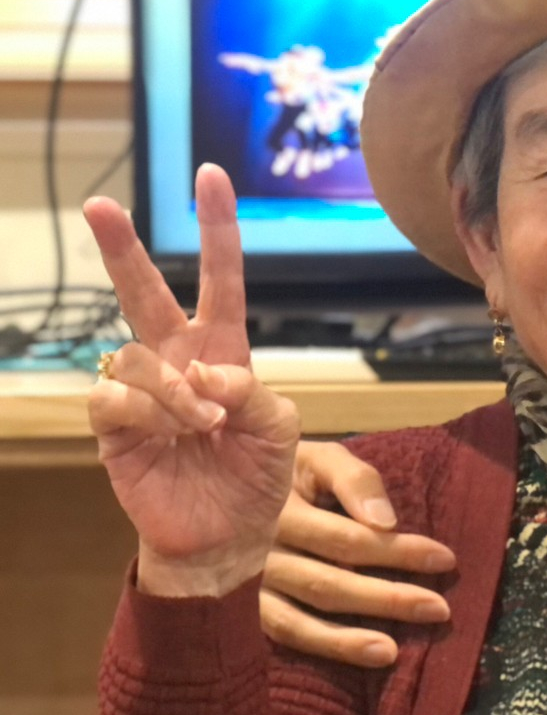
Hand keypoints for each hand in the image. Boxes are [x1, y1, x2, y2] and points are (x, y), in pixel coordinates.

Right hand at [84, 165, 299, 596]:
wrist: (226, 540)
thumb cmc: (256, 479)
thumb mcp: (280, 429)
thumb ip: (254, 392)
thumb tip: (205, 372)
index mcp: (224, 352)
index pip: (221, 281)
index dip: (217, 231)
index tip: (213, 174)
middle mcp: (178, 362)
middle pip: (146, 296)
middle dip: (123, 250)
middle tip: (100, 205)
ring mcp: (142, 394)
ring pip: (136, 356)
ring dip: (175, 387)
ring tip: (204, 422)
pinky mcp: (114, 428)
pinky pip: (116, 399)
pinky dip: (151, 412)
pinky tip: (173, 435)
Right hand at [261, 441, 457, 667]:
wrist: (226, 486)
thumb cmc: (292, 473)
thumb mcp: (323, 460)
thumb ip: (356, 481)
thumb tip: (386, 523)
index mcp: (281, 506)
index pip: (349, 536)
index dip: (399, 551)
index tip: (446, 560)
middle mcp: (259, 548)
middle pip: (330, 581)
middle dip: (388, 598)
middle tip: (440, 610)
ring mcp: (247, 583)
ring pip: (302, 616)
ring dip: (351, 638)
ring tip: (394, 651)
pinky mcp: (242, 608)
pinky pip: (284, 633)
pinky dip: (323, 646)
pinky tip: (362, 657)